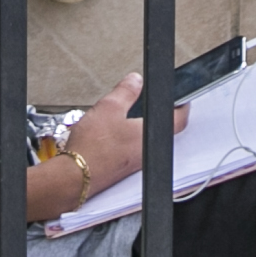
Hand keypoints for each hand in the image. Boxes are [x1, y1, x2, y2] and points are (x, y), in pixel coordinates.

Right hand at [59, 71, 182, 200]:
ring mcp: (134, 164)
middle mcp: (146, 153)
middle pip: (162, 131)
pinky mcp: (121, 169)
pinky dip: (126, 140)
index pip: (179, 119)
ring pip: (145, 141)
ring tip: (127, 116)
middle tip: (151, 102)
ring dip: (139, 128)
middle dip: (157, 115)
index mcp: (149, 137)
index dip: (182, 105)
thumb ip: (126, 91)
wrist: (74, 176)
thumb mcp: (109, 107)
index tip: (180, 97)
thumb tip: (135, 80)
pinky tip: (110, 135)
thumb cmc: (92, 148)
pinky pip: (130, 151)